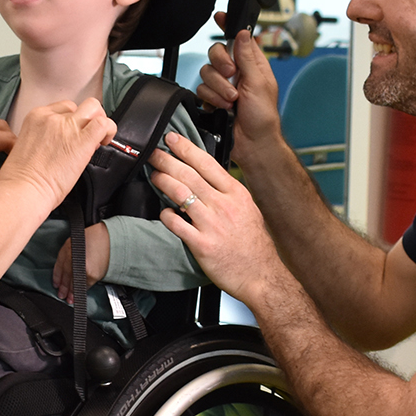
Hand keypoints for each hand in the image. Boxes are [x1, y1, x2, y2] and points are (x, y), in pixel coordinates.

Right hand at [0, 97, 116, 208]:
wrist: (23, 190)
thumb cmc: (21, 179)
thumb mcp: (26, 147)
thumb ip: (44, 138)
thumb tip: (62, 144)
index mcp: (36, 117)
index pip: (62, 108)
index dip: (71, 121)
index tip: (72, 135)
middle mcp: (52, 118)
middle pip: (77, 105)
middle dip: (86, 119)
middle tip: (86, 136)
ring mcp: (67, 127)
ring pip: (93, 107)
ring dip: (100, 120)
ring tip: (99, 137)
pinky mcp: (82, 140)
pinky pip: (104, 124)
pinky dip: (109, 130)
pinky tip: (105, 142)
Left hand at [51, 221, 111, 300]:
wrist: (110, 238)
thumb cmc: (95, 237)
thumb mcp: (76, 241)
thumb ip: (68, 254)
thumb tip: (65, 268)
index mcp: (67, 249)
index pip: (59, 267)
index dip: (57, 277)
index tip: (56, 285)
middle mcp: (73, 258)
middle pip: (66, 276)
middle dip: (64, 287)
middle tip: (61, 295)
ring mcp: (81, 268)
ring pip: (74, 283)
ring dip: (71, 292)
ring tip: (69, 299)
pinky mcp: (91, 274)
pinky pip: (84, 285)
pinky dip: (82, 291)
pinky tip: (79, 295)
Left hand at [150, 132, 293, 304]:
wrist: (261, 276)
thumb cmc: (254, 246)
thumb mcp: (247, 210)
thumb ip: (228, 193)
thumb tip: (208, 178)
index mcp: (236, 194)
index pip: (207, 164)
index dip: (186, 149)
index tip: (172, 140)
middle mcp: (224, 206)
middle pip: (190, 175)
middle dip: (167, 160)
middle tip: (153, 153)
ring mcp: (213, 225)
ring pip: (181, 195)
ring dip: (163, 182)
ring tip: (153, 176)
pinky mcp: (202, 245)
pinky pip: (177, 225)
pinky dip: (166, 216)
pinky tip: (162, 212)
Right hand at [194, 16, 283, 164]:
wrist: (252, 143)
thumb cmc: (263, 117)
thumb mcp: (260, 83)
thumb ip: (248, 57)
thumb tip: (242, 33)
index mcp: (252, 63)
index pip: (238, 37)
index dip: (228, 26)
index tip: (220, 17)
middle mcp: (236, 71)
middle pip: (216, 52)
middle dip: (222, 65)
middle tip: (233, 76)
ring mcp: (223, 85)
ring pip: (206, 72)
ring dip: (219, 87)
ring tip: (233, 100)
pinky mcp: (211, 98)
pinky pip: (201, 89)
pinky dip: (212, 98)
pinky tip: (223, 107)